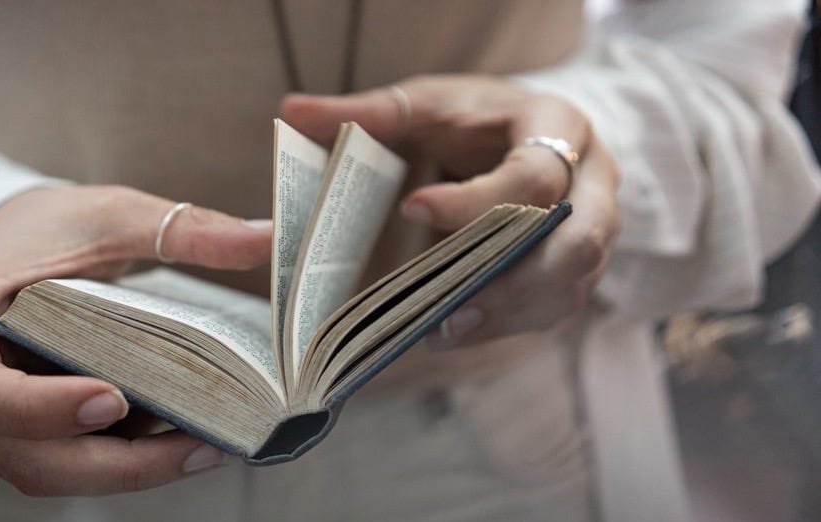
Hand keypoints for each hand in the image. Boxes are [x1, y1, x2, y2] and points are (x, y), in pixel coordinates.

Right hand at [0, 185, 270, 494]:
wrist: (18, 241)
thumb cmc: (48, 225)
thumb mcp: (107, 212)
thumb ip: (176, 226)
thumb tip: (265, 239)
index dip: (32, 408)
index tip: (110, 398)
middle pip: (21, 455)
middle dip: (112, 463)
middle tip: (197, 443)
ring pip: (52, 471)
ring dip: (131, 471)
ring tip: (211, 446)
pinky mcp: (34, 431)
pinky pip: (76, 460)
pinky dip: (131, 460)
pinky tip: (192, 441)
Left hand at [281, 75, 619, 345]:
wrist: (522, 132)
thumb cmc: (471, 118)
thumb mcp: (427, 104)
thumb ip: (370, 112)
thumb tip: (293, 111)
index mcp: (557, 126)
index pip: (534, 174)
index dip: (478, 200)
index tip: (413, 208)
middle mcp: (591, 181)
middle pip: (578, 241)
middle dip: (515, 281)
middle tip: (449, 308)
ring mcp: (591, 229)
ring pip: (569, 284)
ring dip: (509, 314)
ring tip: (443, 332)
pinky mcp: (575, 267)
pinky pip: (555, 306)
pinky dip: (506, 324)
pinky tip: (455, 333)